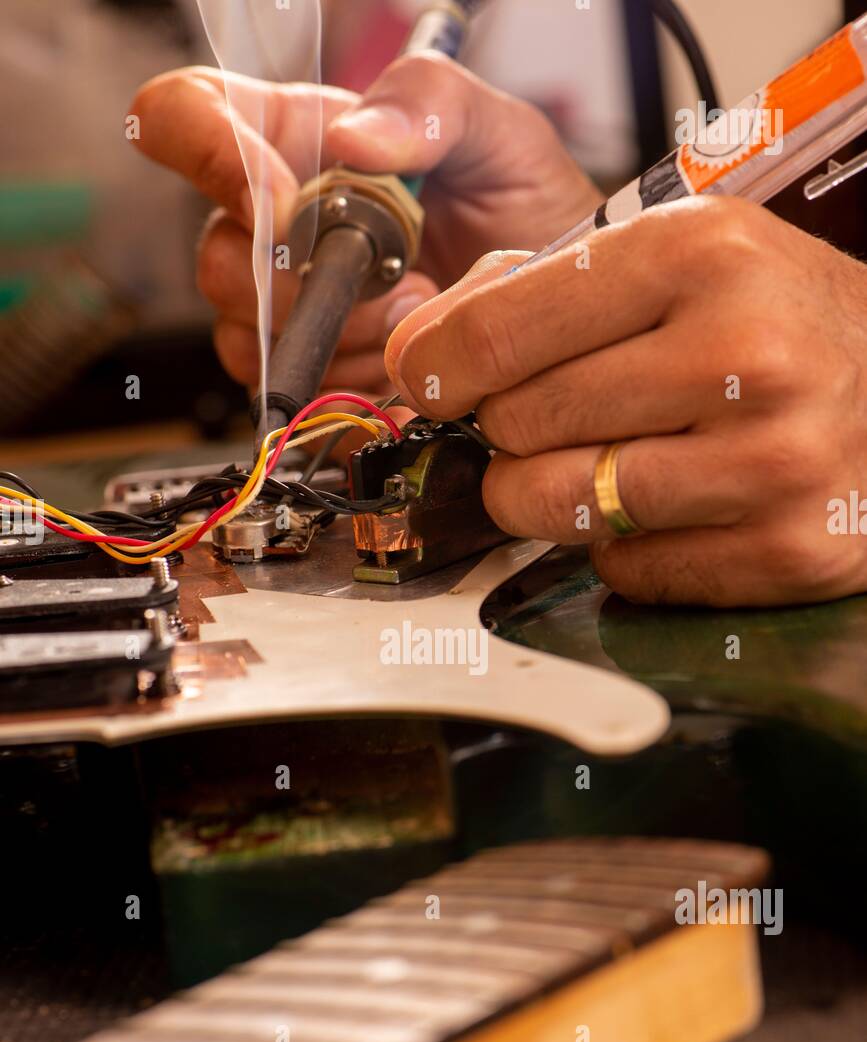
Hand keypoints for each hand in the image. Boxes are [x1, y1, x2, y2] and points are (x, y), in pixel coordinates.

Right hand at [129, 58, 596, 391]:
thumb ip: (430, 105)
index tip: (278, 202)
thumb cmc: (526, 204)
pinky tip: (404, 361)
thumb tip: (358, 138)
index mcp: (300, 139)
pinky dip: (351, 385)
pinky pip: (295, 394)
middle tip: (391, 276)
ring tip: (417, 314)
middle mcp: (281, 225)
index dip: (207, 153)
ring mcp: (295, 305)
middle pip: (218, 260)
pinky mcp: (322, 371)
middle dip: (304, 284)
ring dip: (340, 338)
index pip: (190, 116)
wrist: (564, 301)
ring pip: (250, 338)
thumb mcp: (496, 129)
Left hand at [386, 198, 866, 606]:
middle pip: (517, 424)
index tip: (430, 380)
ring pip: (555, 506)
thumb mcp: (684, 256)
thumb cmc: (780, 320)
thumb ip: (546, 286)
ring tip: (595, 460)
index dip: (437, 367)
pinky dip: (622, 544)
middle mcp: (741, 355)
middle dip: (508, 427)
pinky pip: (624, 567)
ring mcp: (768, 462)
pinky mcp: (782, 550)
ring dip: (546, 493)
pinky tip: (671, 503)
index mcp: (702, 252)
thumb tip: (421, 348)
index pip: (499, 332)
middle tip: (550, 415)